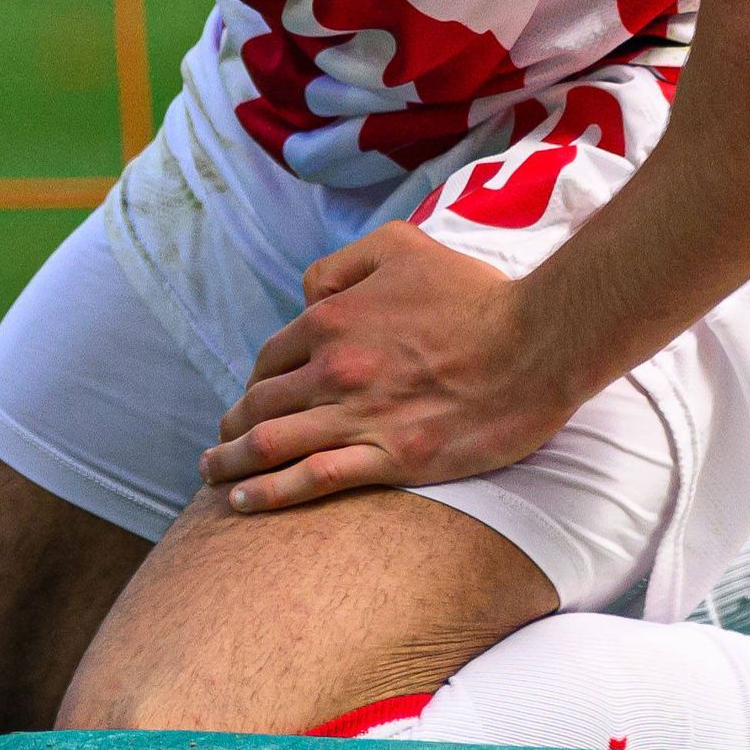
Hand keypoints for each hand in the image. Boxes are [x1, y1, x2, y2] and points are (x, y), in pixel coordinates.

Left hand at [200, 223, 582, 512]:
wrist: (537, 341)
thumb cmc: (474, 294)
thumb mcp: (399, 247)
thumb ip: (340, 266)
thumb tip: (306, 297)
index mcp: (331, 320)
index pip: (270, 359)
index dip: (256, 383)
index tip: (253, 401)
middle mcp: (333, 370)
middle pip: (258, 405)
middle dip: (231, 427)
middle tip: (220, 444)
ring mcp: (360, 417)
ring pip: (271, 445)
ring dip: (231, 463)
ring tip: (212, 474)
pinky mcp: (392, 459)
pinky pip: (312, 480)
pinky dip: (268, 493)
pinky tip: (242, 502)